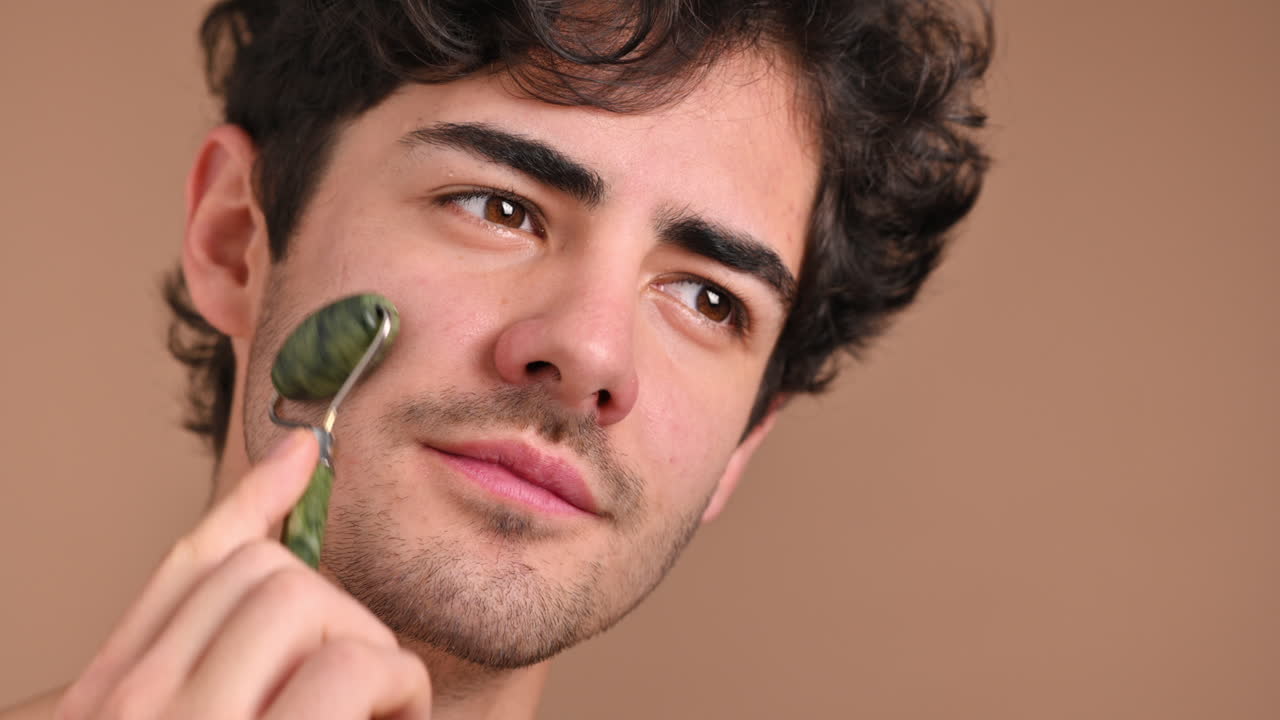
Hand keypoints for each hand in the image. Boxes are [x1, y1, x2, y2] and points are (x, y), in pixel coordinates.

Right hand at [54, 430, 430, 718]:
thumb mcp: (201, 717)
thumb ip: (222, 657)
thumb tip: (283, 545)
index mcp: (107, 699)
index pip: (188, 565)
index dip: (254, 499)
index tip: (305, 452)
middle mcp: (129, 708)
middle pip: (258, 570)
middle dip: (336, 612)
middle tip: (369, 683)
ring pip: (302, 597)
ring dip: (375, 652)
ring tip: (387, 709)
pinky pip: (351, 664)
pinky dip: (399, 686)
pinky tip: (400, 717)